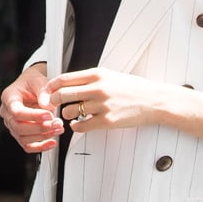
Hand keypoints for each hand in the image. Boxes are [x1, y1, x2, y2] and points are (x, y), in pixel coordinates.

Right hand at [0, 64, 63, 152]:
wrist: (33, 85)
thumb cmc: (32, 82)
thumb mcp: (39, 80)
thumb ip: (43, 91)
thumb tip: (47, 105)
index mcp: (9, 97)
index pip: (16, 111)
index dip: (32, 116)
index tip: (48, 115)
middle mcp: (7, 112)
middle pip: (18, 127)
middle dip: (39, 127)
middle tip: (56, 123)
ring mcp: (13, 124)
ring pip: (23, 138)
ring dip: (42, 136)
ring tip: (58, 129)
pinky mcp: (20, 133)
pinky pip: (27, 145)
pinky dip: (40, 146)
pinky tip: (52, 142)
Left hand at [43, 67, 159, 130]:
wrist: (154, 101)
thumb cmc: (133, 88)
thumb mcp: (110, 75)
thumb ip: (91, 78)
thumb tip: (69, 82)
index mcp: (97, 74)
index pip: (64, 78)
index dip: (51, 86)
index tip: (47, 91)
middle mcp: (98, 88)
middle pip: (62, 94)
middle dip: (53, 101)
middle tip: (52, 105)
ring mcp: (102, 105)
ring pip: (69, 111)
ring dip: (65, 115)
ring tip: (70, 114)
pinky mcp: (107, 120)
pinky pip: (81, 125)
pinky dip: (76, 126)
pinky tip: (78, 124)